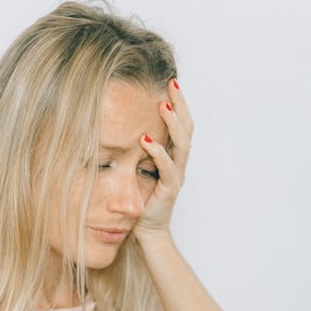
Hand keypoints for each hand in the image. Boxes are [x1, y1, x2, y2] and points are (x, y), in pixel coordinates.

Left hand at [132, 78, 193, 240]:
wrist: (147, 229)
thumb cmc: (141, 198)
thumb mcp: (138, 166)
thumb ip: (137, 148)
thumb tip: (122, 125)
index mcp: (173, 155)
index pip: (181, 123)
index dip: (179, 102)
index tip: (170, 82)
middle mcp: (179, 162)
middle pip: (187, 127)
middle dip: (180, 104)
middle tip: (172, 84)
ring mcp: (176, 174)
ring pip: (182, 144)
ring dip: (172, 123)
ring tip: (163, 106)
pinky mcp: (170, 188)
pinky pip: (168, 167)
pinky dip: (158, 152)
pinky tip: (146, 140)